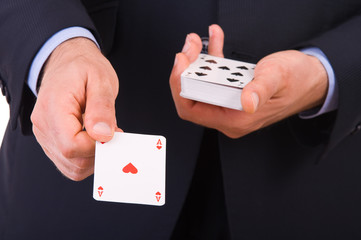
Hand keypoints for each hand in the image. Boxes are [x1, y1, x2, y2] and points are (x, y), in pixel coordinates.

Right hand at [31, 37, 120, 180]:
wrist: (68, 61)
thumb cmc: (84, 68)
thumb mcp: (100, 79)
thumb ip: (102, 107)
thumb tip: (103, 135)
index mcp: (53, 108)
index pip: (72, 145)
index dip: (97, 146)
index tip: (114, 132)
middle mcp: (43, 125)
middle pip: (71, 160)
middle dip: (99, 153)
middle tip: (114, 133)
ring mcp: (45, 135)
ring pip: (71, 167)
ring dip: (94, 157)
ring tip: (104, 133)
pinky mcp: (51, 141)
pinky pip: (70, 162)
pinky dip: (87, 157)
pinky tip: (95, 139)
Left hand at [170, 24, 327, 137]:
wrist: (311, 78)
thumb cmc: (297, 81)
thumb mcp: (277, 79)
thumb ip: (260, 90)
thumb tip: (247, 102)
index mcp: (235, 120)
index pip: (191, 109)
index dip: (180, 85)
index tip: (182, 61)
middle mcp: (228, 116)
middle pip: (192, 95)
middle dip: (187, 68)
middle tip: (189, 47)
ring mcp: (229, 104)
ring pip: (201, 85)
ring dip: (197, 61)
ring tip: (198, 41)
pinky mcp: (232, 92)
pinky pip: (215, 77)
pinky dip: (213, 58)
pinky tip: (214, 39)